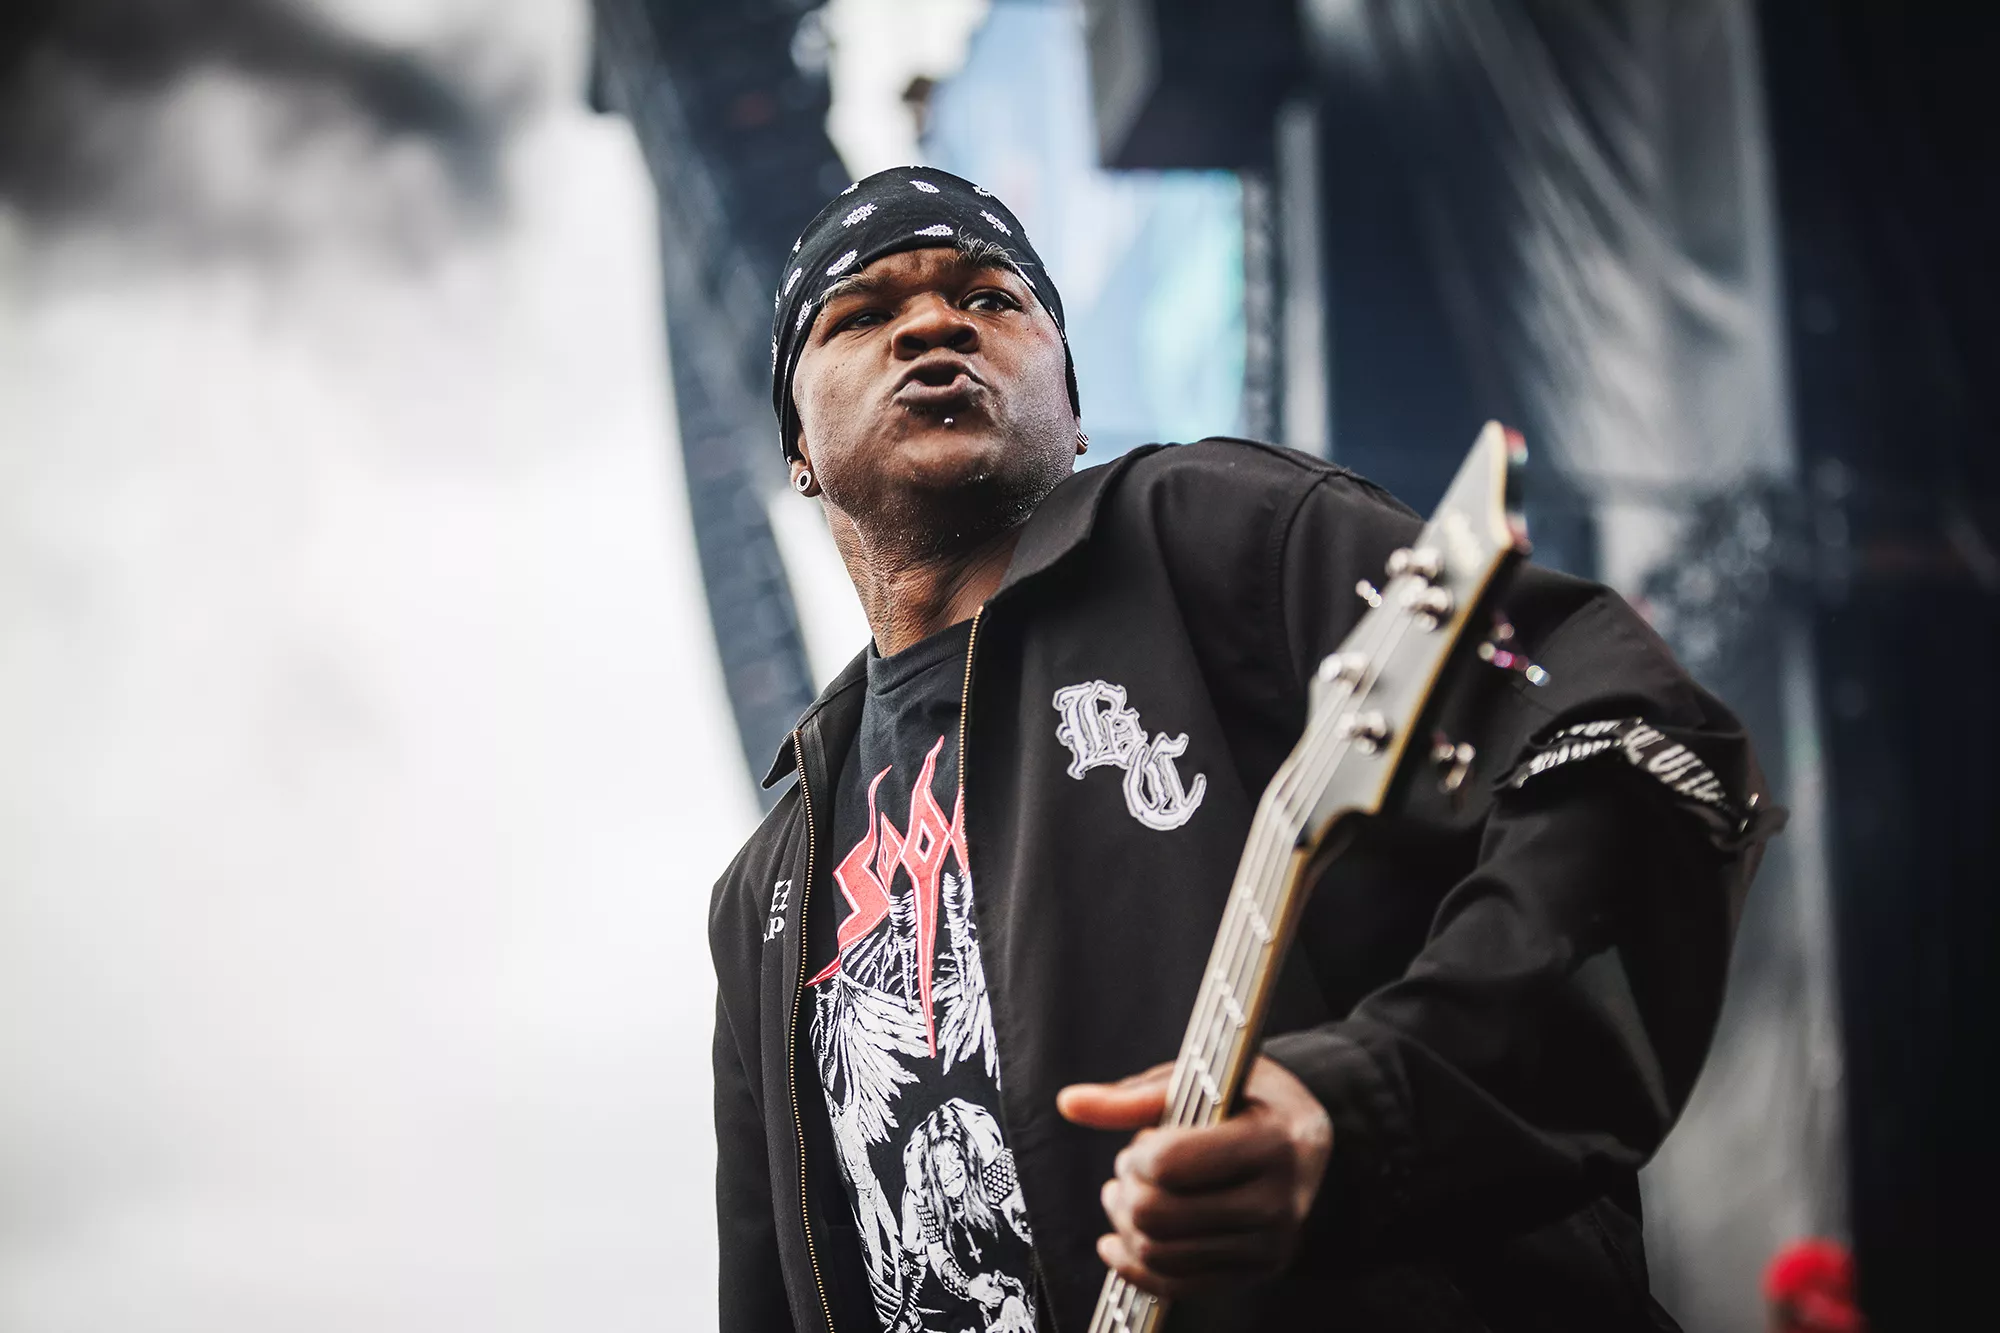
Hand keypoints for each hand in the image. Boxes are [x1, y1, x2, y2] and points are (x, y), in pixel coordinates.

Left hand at [1056, 1056, 1332, 1298]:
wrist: (1305, 1138)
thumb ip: (1133, 1097)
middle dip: (1126, 1189)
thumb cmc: (1246, 1098)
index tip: (1145, 1140)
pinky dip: (1133, 1266)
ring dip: (1124, 1224)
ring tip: (1123, 1195)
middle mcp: (1279, 1202)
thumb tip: (1069, 1103)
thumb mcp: (1200, 1081)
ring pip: (1159, 1255)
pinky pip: (1175, 1286)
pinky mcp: (1256, 1273)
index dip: (1140, 1153)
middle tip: (1128, 1168)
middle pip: (1158, 1215)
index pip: (1172, 1165)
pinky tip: (1116, 1241)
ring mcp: (1270, 1245)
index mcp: (1273, 1142)